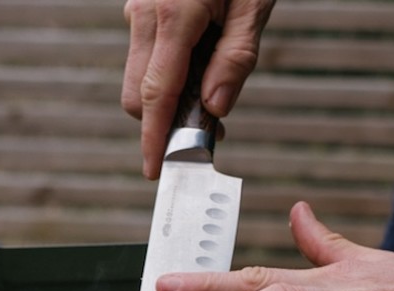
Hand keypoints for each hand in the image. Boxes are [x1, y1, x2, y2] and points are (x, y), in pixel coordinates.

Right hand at [122, 0, 275, 178]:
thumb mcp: (255, 5)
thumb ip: (235, 59)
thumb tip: (215, 108)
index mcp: (173, 15)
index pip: (156, 95)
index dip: (155, 138)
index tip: (155, 170)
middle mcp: (144, 13)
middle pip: (139, 94)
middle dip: (165, 123)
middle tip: (212, 133)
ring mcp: (138, 9)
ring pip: (140, 77)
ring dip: (169, 100)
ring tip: (212, 95)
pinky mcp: (141, 6)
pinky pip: (146, 55)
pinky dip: (168, 75)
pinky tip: (199, 67)